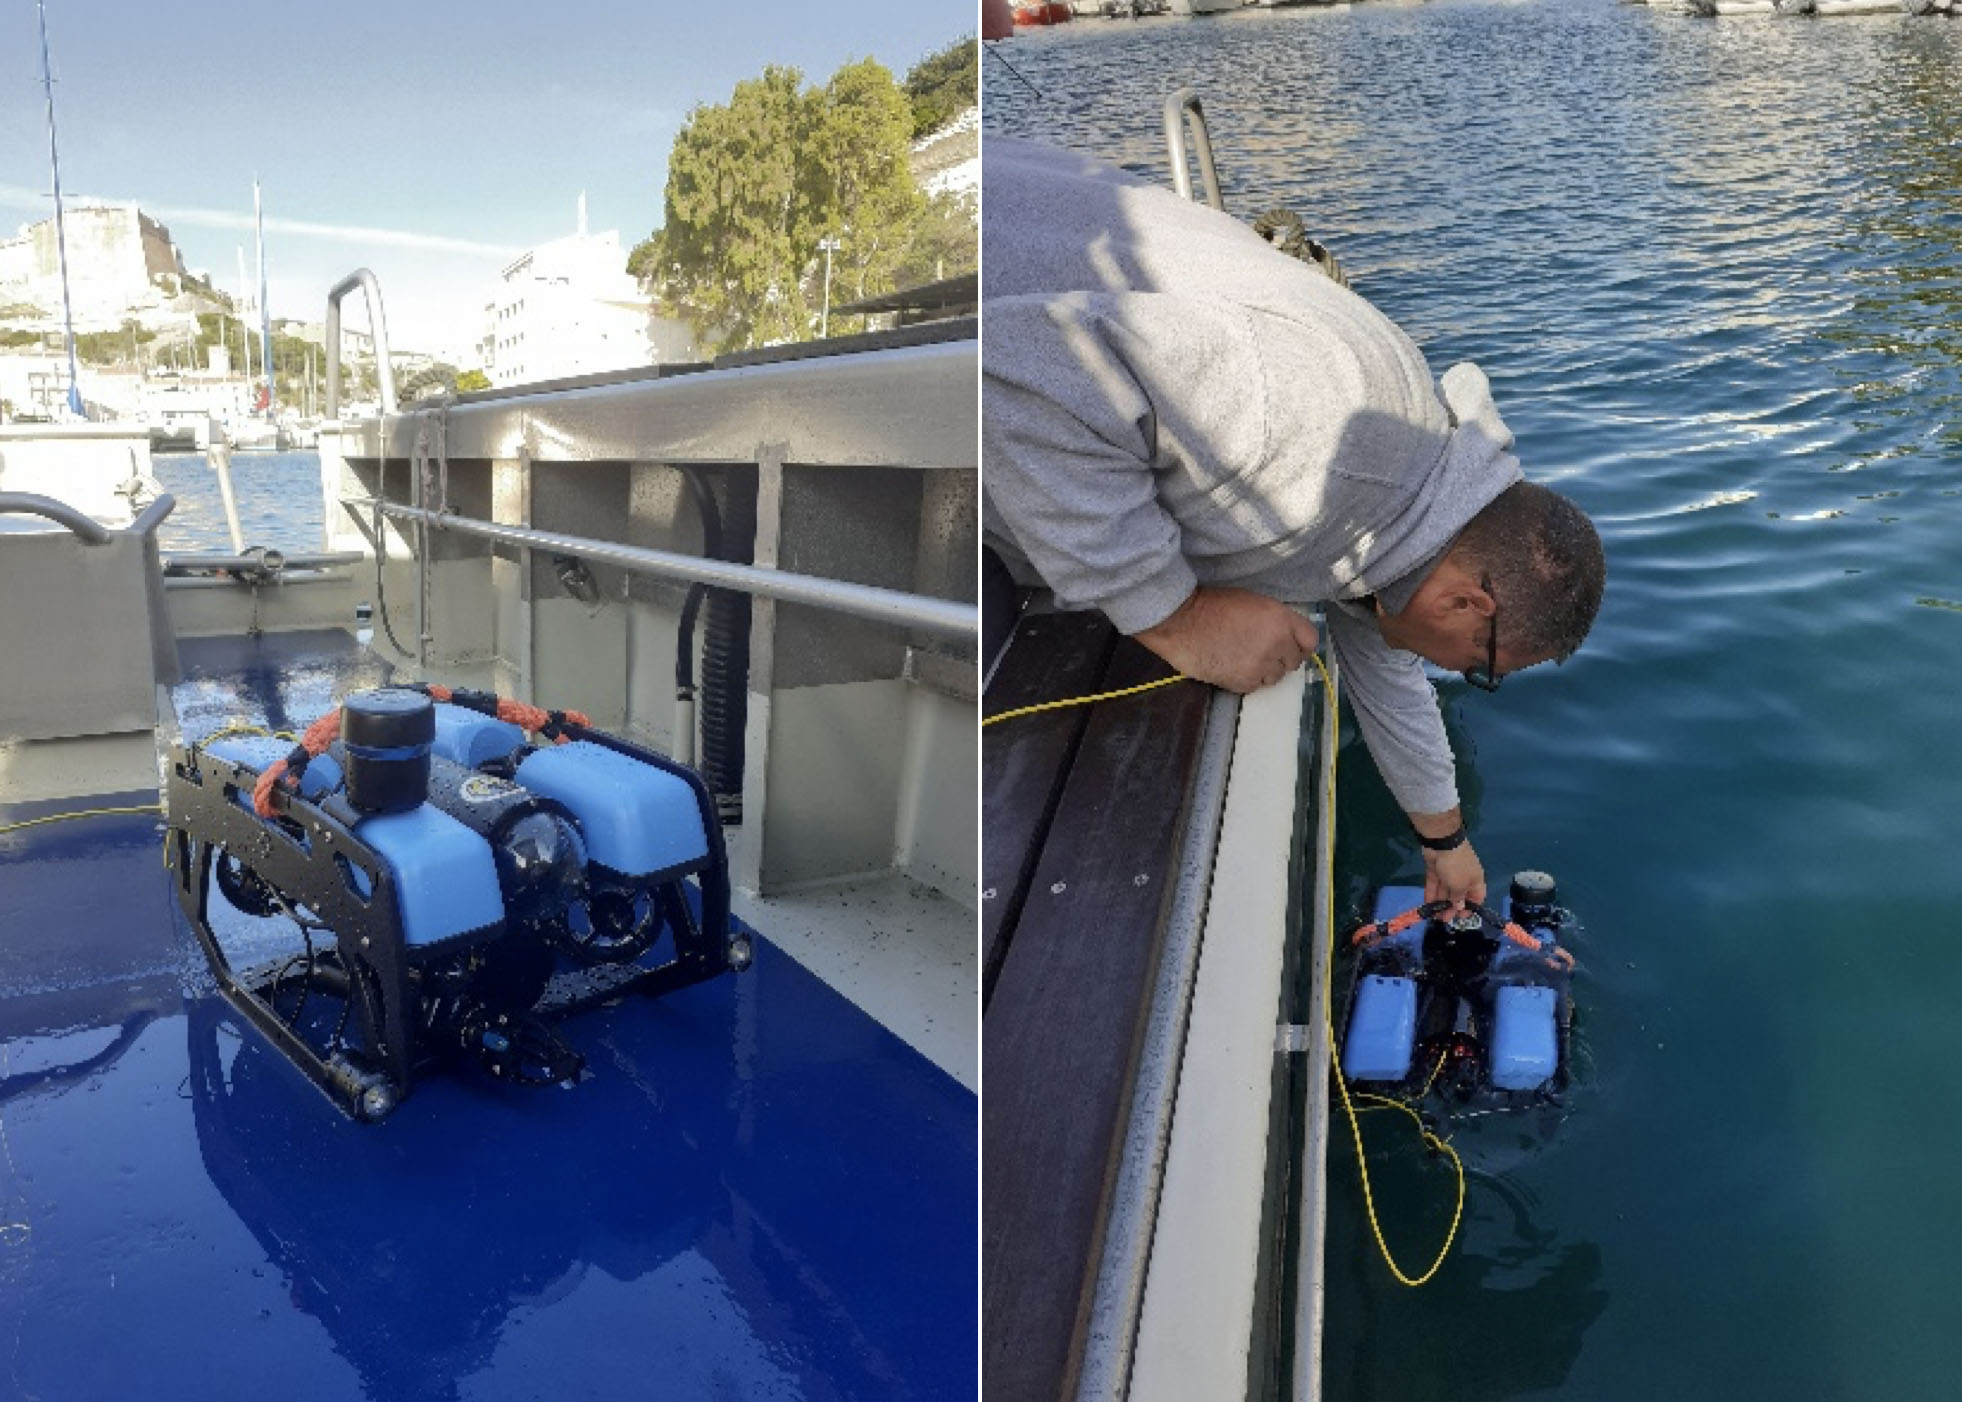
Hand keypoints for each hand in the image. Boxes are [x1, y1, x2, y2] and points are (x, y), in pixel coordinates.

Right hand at [1132, 587, 1319, 693]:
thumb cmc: (1213, 606)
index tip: (1291, 646)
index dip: (1300, 644)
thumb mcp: (1253, 602)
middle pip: (1294, 662)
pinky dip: (1247, 679)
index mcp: (1280, 618)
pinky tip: (1232, 665)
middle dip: (1281, 658)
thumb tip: (1287, 639)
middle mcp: (1277, 643)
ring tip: (1243, 659)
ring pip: (1276, 677)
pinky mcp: (1244, 682)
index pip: (1310, 640)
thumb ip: (1276, 621)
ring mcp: (1262, 665)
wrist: (1181, 621)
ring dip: (1265, 671)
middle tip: (1259, 651)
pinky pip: (1256, 685)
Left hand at [1422, 841, 1485, 912]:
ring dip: (1440, 904)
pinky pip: (1435, 885)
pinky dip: (1431, 894)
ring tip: (1433, 916)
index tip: (1460, 917)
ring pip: (1445, 891)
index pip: (1476, 898)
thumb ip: (1458, 898)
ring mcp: (1448, 873)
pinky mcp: (1435, 870)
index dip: (1470, 908)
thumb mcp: (1460, 885)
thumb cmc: (1456, 866)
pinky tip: (1427, 905)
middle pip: (1458, 896)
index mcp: (1475, 881)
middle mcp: (1463, 878)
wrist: (1442, 843)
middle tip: (1443, 919)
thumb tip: (1459, 907)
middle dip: (1451, 908)